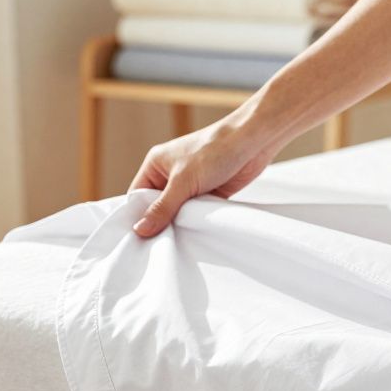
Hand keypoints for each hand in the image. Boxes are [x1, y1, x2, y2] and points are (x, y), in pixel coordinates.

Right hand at [130, 119, 281, 236]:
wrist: (253, 142)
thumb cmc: (214, 150)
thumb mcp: (183, 182)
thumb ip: (162, 208)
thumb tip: (140, 230)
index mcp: (156, 165)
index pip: (138, 196)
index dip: (137, 217)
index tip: (137, 240)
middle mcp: (170, 175)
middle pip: (157, 206)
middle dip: (159, 223)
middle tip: (156, 247)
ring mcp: (190, 185)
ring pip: (177, 212)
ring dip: (180, 224)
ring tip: (175, 244)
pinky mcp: (208, 193)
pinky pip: (195, 213)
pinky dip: (195, 223)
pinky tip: (193, 236)